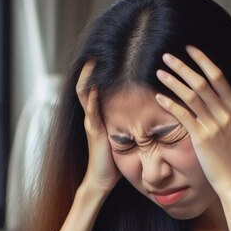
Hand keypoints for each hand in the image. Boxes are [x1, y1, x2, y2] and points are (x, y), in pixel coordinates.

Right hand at [76, 60, 121, 193]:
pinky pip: (92, 111)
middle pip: (87, 84)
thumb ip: (127, 124)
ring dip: (89, 76)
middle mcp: (93, 116)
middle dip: (91, 68)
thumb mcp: (122, 137)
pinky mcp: (95, 132)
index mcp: (100, 116)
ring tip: (93, 59)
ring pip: (85, 93)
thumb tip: (145, 114)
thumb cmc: (114, 161)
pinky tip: (97, 85)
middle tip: (97, 49)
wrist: (102, 181)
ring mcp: (92, 122)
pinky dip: (93, 97)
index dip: (99, 72)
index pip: (97, 87)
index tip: (108, 55)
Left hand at [154, 46, 230, 197]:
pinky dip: (170, 104)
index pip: (218, 76)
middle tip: (167, 55)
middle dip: (182, 66)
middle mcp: (226, 113)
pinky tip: (159, 96)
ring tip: (160, 71)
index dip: (202, 60)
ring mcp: (213, 125)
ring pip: (190, 96)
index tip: (190, 50)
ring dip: (173, 81)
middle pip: (201, 82)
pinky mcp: (201, 138)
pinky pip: (183, 116)